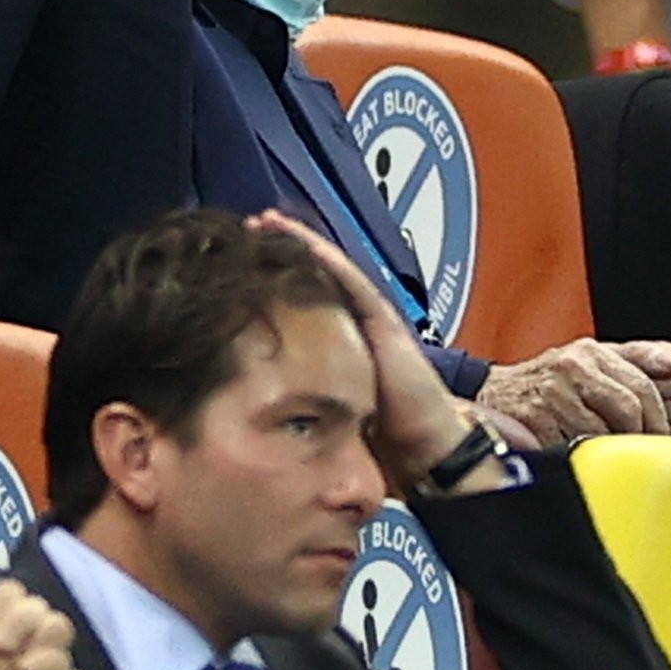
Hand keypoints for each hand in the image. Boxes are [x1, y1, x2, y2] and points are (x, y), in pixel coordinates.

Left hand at [255, 211, 485, 487]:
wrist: (427, 447)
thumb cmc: (384, 433)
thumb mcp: (331, 407)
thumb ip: (303, 397)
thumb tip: (260, 405)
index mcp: (340, 340)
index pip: (304, 295)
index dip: (276, 274)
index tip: (243, 256)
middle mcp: (355, 322)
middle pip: (315, 275)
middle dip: (284, 248)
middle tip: (252, 225)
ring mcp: (373, 318)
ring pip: (333, 270)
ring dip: (303, 244)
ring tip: (271, 222)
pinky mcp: (386, 322)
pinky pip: (357, 286)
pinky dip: (333, 264)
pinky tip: (310, 247)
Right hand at [477, 339, 670, 448]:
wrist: (494, 395)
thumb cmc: (548, 383)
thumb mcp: (594, 361)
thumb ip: (640, 361)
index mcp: (593, 352)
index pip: (644, 384)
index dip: (661, 415)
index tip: (666, 432)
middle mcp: (574, 366)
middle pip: (630, 407)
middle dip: (642, 435)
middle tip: (643, 451)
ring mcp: (554, 392)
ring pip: (605, 431)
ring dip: (612, 448)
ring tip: (609, 453)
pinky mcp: (537, 418)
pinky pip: (575, 445)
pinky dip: (583, 453)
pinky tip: (580, 451)